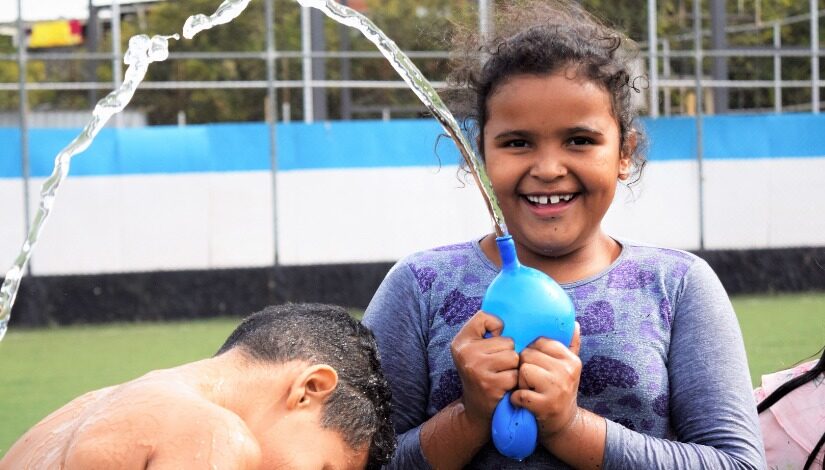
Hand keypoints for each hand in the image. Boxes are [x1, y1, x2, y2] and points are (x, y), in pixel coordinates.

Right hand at [450, 311, 519, 426]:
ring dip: (512, 367)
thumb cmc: (481, 371)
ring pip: (513, 357)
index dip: (496, 328)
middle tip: (497, 365)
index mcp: (461, 341)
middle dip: (508, 352)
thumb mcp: (475, 348)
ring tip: (501, 374)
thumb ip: (486, 329)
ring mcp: (477, 369)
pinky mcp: (490, 385)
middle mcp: (465, 353)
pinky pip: (515, 374)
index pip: (485, 317)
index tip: (492, 341)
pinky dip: (513, 381)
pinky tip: (503, 385)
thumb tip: (505, 322)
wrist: (475, 407)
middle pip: (507, 341)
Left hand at [511, 322, 581, 438]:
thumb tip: (575, 323)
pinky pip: (519, 393)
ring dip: (521, 382)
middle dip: (525, 367)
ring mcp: (557, 389)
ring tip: (530, 390)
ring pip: (523, 371)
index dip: (532, 352)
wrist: (564, 425)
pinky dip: (516, 399)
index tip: (538, 366)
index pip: (540, 342)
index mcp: (571, 360)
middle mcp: (567, 372)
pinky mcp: (545, 405)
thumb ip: (571, 345)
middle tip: (533, 381)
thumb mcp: (570, 369)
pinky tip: (525, 402)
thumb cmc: (561, 391)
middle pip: (528, 355)